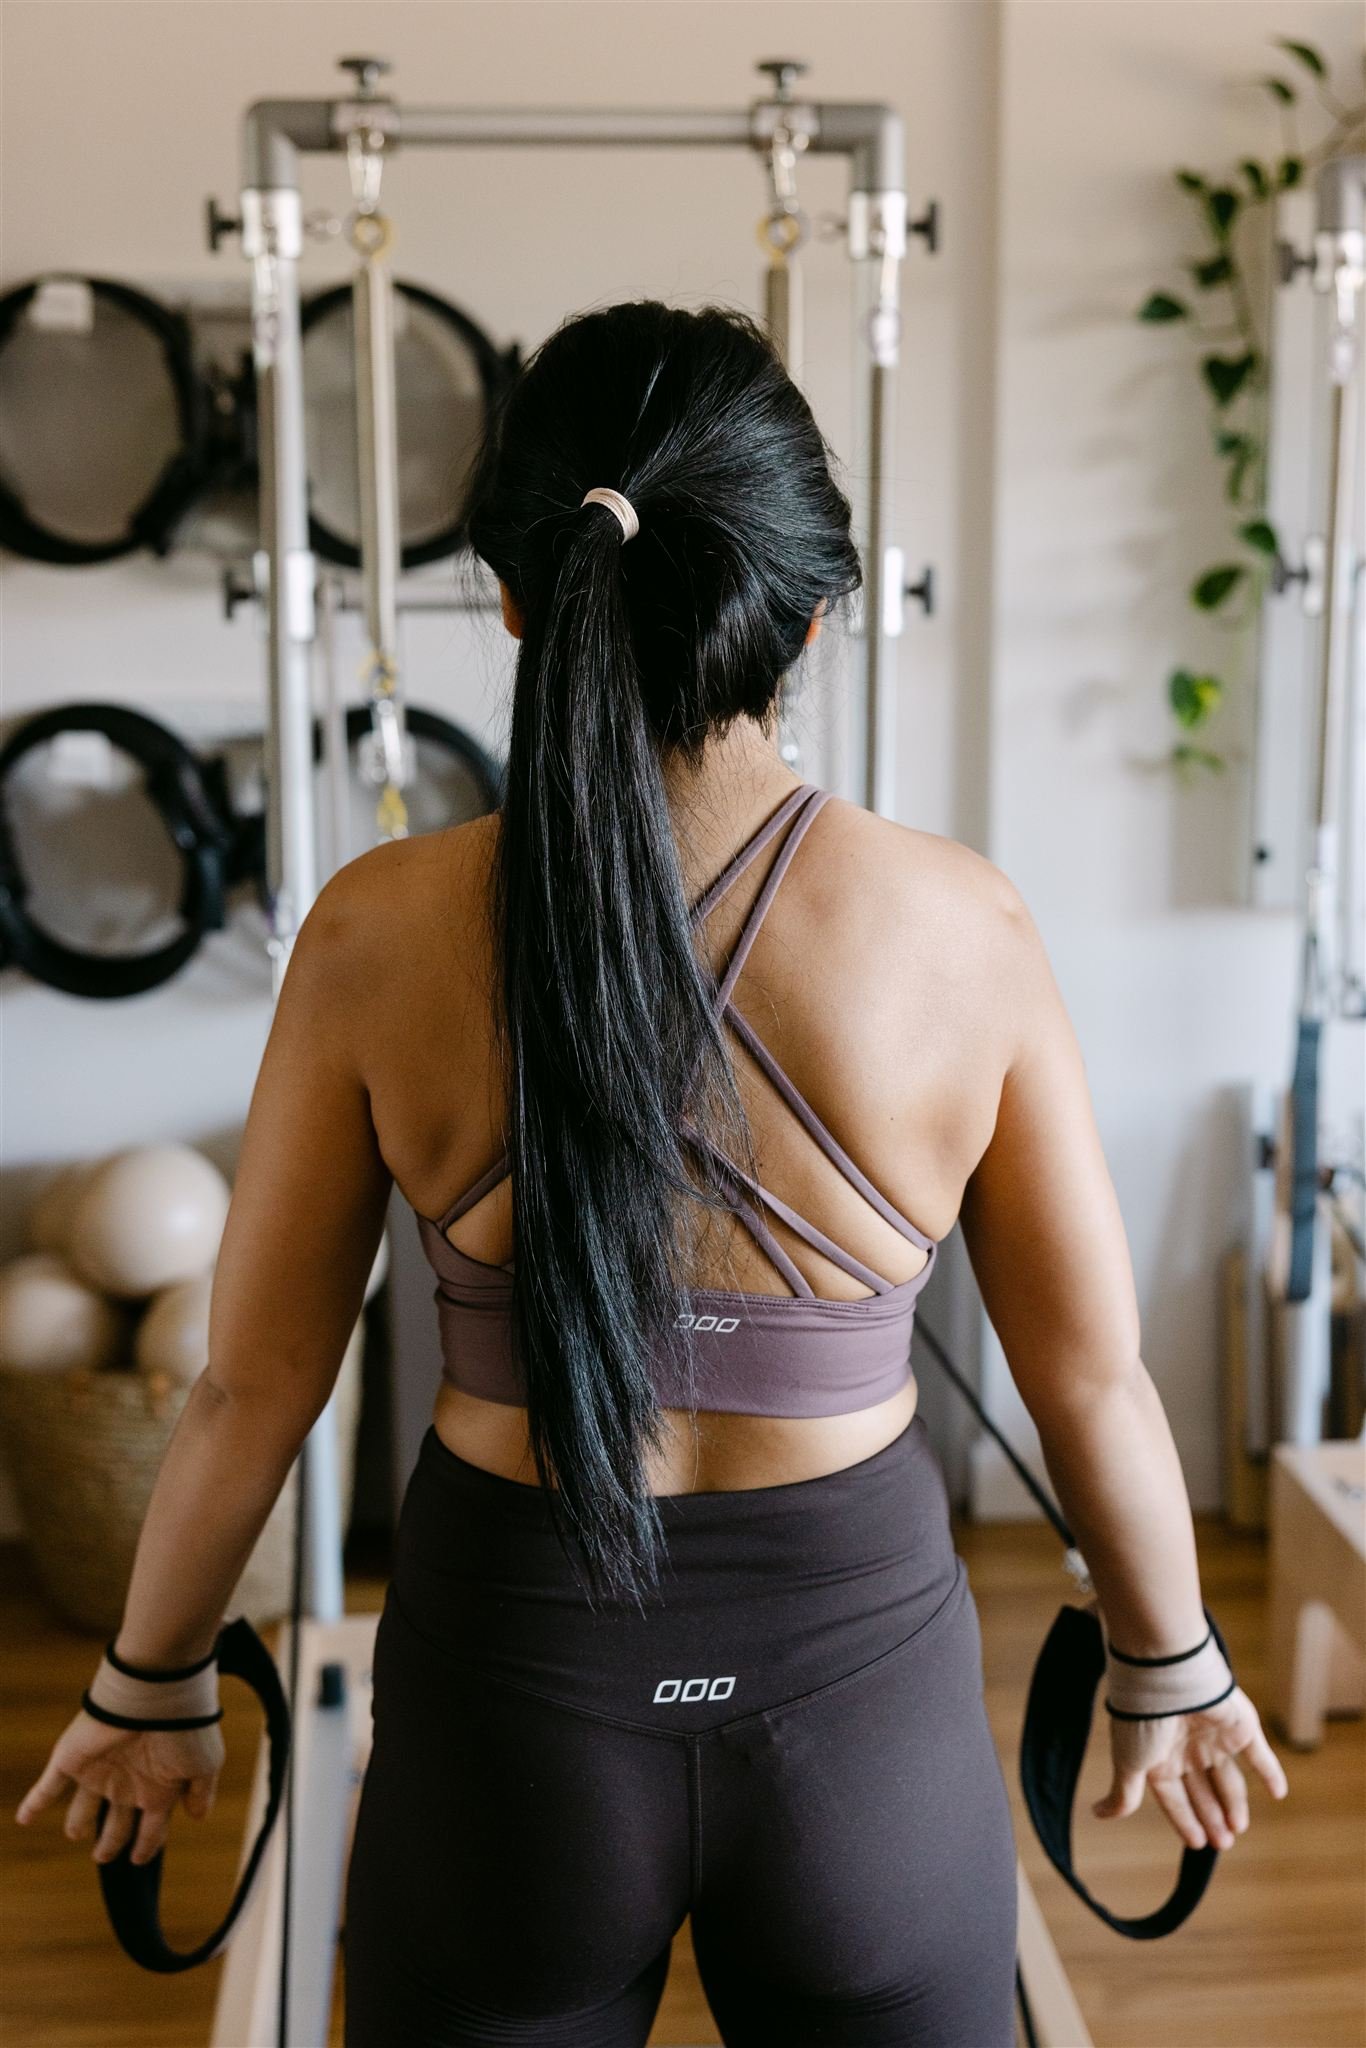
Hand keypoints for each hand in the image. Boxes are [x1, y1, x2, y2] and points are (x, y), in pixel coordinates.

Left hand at [14, 1707, 224, 1866]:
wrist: (154, 1692)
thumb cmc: (186, 1728)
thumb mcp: (206, 1765)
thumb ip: (200, 1792)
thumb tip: (198, 1816)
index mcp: (158, 1787)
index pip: (151, 1828)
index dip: (146, 1845)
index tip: (140, 1858)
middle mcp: (127, 1781)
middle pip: (116, 1823)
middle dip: (110, 1842)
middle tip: (102, 1856)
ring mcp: (98, 1771)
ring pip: (83, 1809)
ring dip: (78, 1824)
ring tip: (74, 1833)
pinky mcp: (72, 1760)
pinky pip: (48, 1787)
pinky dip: (35, 1803)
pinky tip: (24, 1819)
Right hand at [1092, 1685, 1288, 1849]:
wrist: (1168, 1673)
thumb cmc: (1142, 1719)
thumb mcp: (1130, 1763)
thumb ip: (1124, 1793)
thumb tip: (1099, 1814)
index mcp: (1159, 1757)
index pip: (1174, 1797)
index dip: (1185, 1820)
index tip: (1198, 1844)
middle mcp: (1186, 1748)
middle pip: (1203, 1790)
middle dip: (1212, 1817)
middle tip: (1223, 1843)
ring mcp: (1215, 1737)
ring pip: (1228, 1778)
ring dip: (1235, 1804)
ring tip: (1238, 1828)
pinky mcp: (1240, 1726)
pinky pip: (1259, 1754)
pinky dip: (1270, 1773)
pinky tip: (1278, 1793)